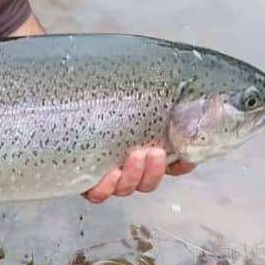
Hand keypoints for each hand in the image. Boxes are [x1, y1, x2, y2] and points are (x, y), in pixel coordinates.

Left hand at [3, 16, 192, 201]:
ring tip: (133, 155)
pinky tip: (106, 173)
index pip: (172, 160)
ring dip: (134, 177)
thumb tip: (214, 91)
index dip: (184, 163)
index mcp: (141, 137)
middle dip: (155, 171)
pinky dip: (104, 187)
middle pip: (149, 180)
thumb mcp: (135, 77)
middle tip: (152, 150)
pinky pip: (95, 192)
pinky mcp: (75, 170)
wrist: (50, 71)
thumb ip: (165, 87)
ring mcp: (100, 165)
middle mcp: (124, 156)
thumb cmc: (90, 74)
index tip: (187, 156)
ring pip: (126, 187)